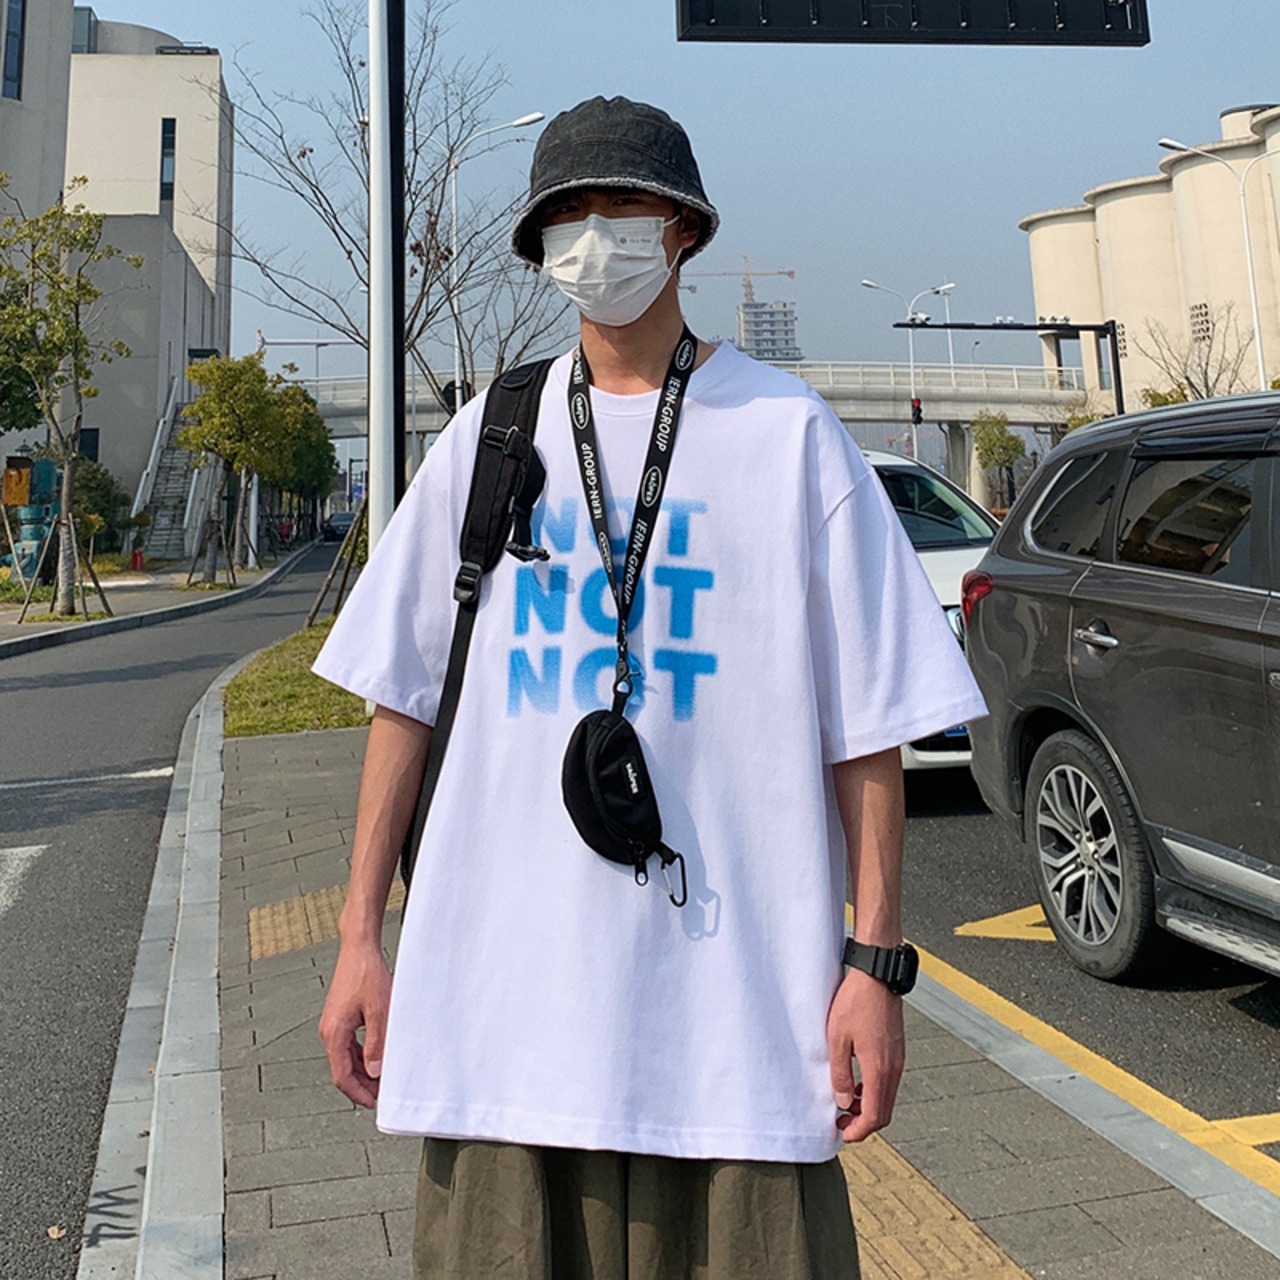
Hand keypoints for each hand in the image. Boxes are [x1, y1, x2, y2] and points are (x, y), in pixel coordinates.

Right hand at [319, 940, 391, 1107]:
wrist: (359, 949)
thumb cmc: (367, 974)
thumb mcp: (379, 1011)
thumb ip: (377, 1043)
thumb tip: (375, 1072)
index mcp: (334, 1033)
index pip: (342, 1075)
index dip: (358, 1093)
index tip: (373, 1103)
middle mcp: (328, 1031)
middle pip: (341, 1070)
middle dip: (361, 1086)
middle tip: (381, 1096)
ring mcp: (332, 1025)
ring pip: (344, 1059)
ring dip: (361, 1072)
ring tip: (381, 1080)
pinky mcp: (339, 1017)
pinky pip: (347, 1046)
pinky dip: (360, 1057)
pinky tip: (375, 1059)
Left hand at [826, 967, 905, 1142]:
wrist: (877, 976)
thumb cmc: (856, 1002)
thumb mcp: (837, 1038)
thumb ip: (840, 1073)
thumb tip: (843, 1101)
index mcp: (880, 1069)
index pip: (875, 1116)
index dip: (859, 1131)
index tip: (843, 1133)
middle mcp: (894, 1068)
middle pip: (884, 1112)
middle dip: (863, 1123)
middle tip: (841, 1122)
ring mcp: (898, 1059)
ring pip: (887, 1097)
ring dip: (869, 1107)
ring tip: (846, 1103)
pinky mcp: (897, 1050)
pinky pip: (889, 1081)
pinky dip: (874, 1091)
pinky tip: (857, 1084)